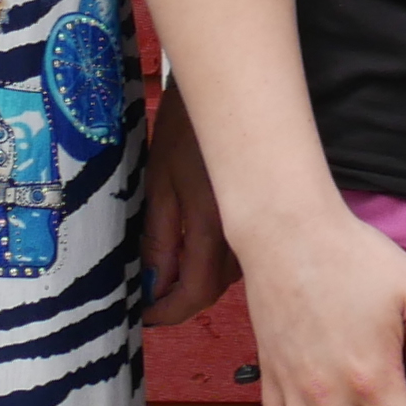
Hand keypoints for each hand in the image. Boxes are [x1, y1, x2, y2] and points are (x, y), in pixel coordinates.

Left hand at [138, 88, 242, 329]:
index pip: (196, 293)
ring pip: (231, 274)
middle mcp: (243, 233)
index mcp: (212, 227)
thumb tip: (153, 285)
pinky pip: (242, 252)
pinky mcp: (263, 210)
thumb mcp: (159, 182)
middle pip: (216, 289)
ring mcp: (257, 222)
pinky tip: (196, 249)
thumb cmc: (184, 130)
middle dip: (182, 300)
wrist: (229, 90)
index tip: (142, 314)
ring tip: (167, 274)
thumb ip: (159, 238)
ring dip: (200, 282)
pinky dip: (217, 262)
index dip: (167, 313)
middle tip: (150, 296)